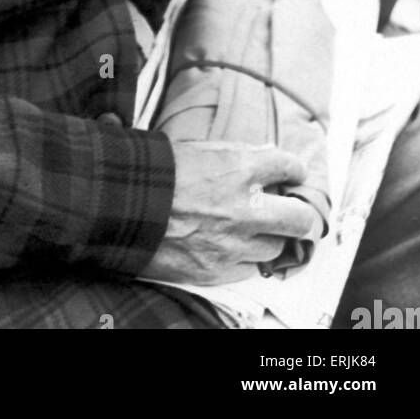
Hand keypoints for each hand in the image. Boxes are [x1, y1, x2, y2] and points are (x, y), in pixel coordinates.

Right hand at [146, 142, 319, 286]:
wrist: (118, 205)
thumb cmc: (154, 171)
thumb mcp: (197, 148)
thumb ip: (235, 155)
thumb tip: (264, 157)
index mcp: (239, 168)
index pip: (289, 167)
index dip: (294, 171)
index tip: (291, 175)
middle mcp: (244, 208)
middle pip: (301, 218)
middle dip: (300, 214)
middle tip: (293, 213)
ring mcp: (232, 243)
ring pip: (276, 247)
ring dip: (269, 238)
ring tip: (254, 231)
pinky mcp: (216, 270)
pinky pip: (247, 269)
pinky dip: (244, 259)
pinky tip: (231, 247)